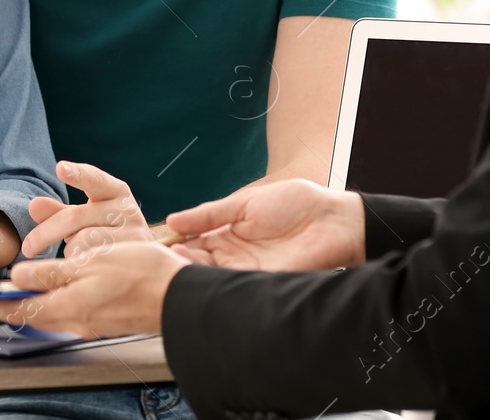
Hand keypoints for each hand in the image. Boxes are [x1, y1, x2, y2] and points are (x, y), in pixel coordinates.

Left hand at [0, 244, 186, 337]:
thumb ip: (53, 273)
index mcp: (68, 307)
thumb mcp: (92, 264)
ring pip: (47, 313)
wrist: (181, 297)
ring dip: (25, 303)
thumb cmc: (142, 275)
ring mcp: (89, 321)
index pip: (18, 310)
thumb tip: (19, 277)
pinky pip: (65, 311)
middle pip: (29, 315)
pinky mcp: (102, 317)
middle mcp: (75, 319)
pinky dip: (49, 301)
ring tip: (9, 292)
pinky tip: (49, 290)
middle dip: (3, 307)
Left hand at [22, 161, 153, 258]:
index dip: (77, 174)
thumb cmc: (108, 233)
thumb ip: (58, 212)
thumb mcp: (84, 218)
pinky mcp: (132, 258)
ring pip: (82, 243)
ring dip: (69, 252)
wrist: (147, 262)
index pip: (94, 179)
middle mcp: (127, 208)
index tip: (60, 168)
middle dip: (45, 233)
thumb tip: (33, 205)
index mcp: (115, 191)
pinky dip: (81, 266)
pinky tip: (87, 267)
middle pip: (75, 216)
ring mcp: (134, 234)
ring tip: (77, 256)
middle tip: (28, 247)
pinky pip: (92, 263)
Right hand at [164, 179, 364, 272]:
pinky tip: (198, 278)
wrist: (334, 219)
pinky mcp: (263, 283)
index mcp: (228, 233)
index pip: (193, 242)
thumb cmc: (296, 203)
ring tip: (172, 265)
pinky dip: (215, 284)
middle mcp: (234, 256)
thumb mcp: (244, 202)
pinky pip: (233, 287)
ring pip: (211, 277)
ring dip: (192, 273)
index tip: (155, 246)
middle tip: (159, 259)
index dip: (174, 244)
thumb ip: (210, 213)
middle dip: (177, 261)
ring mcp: (247, 271)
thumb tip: (173, 218)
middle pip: (197, 263)